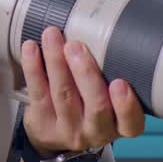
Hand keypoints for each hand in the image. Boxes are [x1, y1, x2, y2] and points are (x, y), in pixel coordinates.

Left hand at [20, 26, 145, 154]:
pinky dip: (34, 68)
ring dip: (56, 62)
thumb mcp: (111, 100)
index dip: (126, 105)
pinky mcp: (43, 123)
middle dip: (85, 73)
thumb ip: (115, 75)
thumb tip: (109, 28)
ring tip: (52, 36)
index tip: (120, 83)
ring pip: (63, 95)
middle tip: (75, 46)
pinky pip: (38, 94)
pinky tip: (31, 48)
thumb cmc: (91, 107)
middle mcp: (97, 131)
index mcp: (120, 125)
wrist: (59, 133)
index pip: (131, 122)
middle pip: (95, 106)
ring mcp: (69, 129)